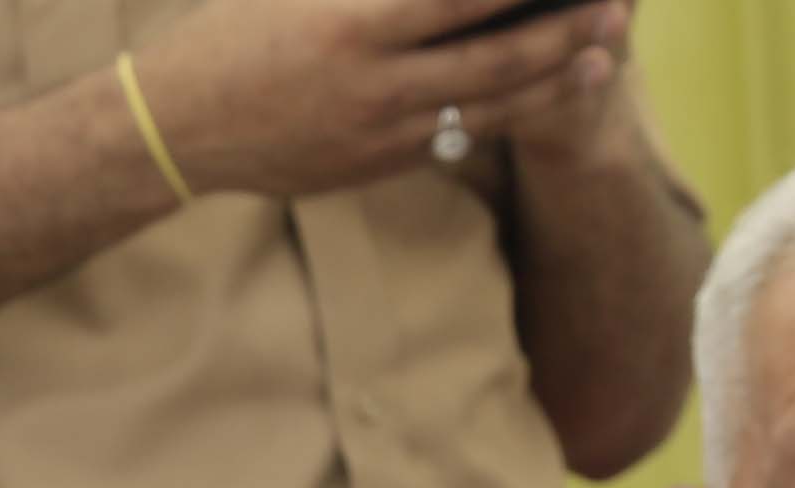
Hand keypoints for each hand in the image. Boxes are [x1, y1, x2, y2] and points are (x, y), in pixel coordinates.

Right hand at [130, 0, 632, 200]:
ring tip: (602, 57)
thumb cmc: (234, 32)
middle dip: (566, 33)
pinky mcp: (379, 166)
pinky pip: (456, 137)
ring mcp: (381, 134)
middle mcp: (377, 85)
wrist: (177, 127)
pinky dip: (505, 113)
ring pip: (489, 109)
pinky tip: (540, 92)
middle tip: (617, 10)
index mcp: (355, 26)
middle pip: (498, 60)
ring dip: (552, 81)